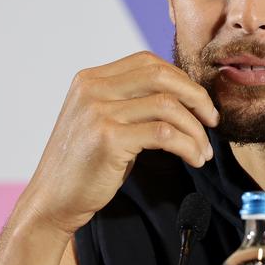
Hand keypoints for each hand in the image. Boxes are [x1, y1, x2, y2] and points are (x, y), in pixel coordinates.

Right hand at [23, 51, 218, 235]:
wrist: (52, 201)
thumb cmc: (83, 167)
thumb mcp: (101, 122)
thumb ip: (129, 103)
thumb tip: (182, 97)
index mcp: (89, 80)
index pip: (147, 62)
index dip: (181, 79)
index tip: (200, 104)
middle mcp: (92, 89)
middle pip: (161, 76)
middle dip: (196, 97)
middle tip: (213, 121)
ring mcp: (98, 112)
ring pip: (168, 105)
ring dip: (195, 129)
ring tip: (204, 151)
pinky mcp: (108, 139)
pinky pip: (164, 133)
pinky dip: (188, 145)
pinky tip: (194, 158)